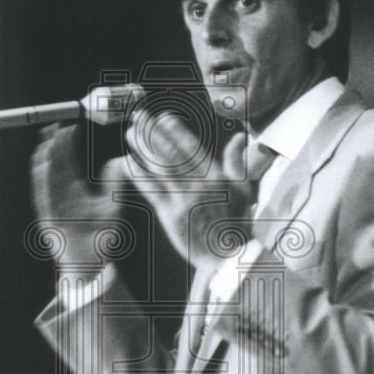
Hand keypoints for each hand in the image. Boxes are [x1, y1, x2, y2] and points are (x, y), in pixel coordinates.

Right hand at [30, 123, 128, 264]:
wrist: (91, 264)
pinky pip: (42, 196)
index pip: (68, 162)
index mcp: (74, 191)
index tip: (69, 127)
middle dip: (53, 145)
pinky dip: (41, 180)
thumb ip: (113, 183)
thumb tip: (118, 161)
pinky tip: (42, 165)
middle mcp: (60, 196)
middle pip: (54, 165)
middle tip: (55, 126)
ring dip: (45, 159)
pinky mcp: (48, 218)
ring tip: (47, 140)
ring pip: (45, 177)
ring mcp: (53, 206)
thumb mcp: (111, 205)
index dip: (67, 144)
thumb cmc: (100, 236)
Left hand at [123, 110, 256, 270]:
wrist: (227, 257)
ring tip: (130, 133)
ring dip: (142, 148)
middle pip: (171, 154)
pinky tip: (128, 161)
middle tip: (139, 117)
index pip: (192, 148)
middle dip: (153, 133)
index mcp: (216, 177)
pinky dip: (139, 175)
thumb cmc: (237, 223)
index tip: (163, 118)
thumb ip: (237, 162)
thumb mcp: (244, 190)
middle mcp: (198, 186)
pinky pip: (151, 191)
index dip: (176, 131)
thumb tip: (240, 138)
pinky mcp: (170, 216)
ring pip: (158, 169)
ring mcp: (182, 201)